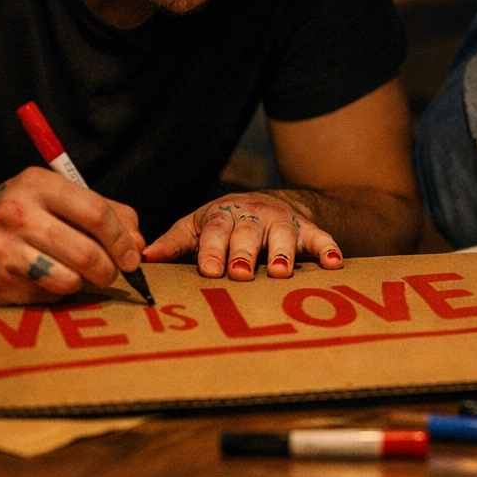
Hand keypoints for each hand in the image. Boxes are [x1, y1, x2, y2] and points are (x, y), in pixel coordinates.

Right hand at [0, 167, 143, 303]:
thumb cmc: (17, 216)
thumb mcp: (54, 197)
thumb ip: (102, 212)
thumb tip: (138, 244)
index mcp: (37, 184)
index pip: (96, 212)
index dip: (121, 238)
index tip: (132, 256)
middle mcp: (17, 213)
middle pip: (87, 251)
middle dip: (109, 269)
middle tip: (110, 274)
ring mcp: (3, 249)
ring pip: (70, 279)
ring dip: (82, 283)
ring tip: (73, 274)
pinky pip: (47, 296)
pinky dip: (55, 293)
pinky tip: (41, 279)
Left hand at [142, 192, 344, 278]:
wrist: (265, 202)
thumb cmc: (223, 223)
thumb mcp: (196, 227)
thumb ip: (174, 243)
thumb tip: (142, 258)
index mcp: (222, 215)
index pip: (215, 232)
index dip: (213, 251)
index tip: (210, 271)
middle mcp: (252, 215)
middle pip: (247, 233)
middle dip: (244, 253)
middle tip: (240, 274)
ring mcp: (281, 221)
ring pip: (283, 235)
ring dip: (282, 253)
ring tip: (281, 273)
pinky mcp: (307, 228)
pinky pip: (320, 237)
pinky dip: (328, 249)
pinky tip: (334, 264)